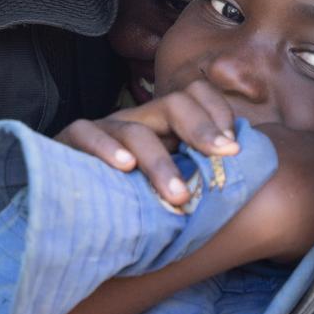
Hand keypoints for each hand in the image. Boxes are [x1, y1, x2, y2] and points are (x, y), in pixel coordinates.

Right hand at [55, 81, 242, 206]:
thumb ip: (195, 180)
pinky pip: (87, 133)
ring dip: (160, 162)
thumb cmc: (126, 206)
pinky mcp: (70, 142)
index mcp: (163, 128)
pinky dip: (105, 148)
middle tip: (224, 156)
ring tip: (178, 194)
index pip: (195, 96)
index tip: (234, 149)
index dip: (218, 112)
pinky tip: (125, 168)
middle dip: (202, 127)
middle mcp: (137, 122)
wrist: (70, 217)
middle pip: (173, 104)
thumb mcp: (167, 192)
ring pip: (135, 130)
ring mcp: (104, 130)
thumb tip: (243, 184)